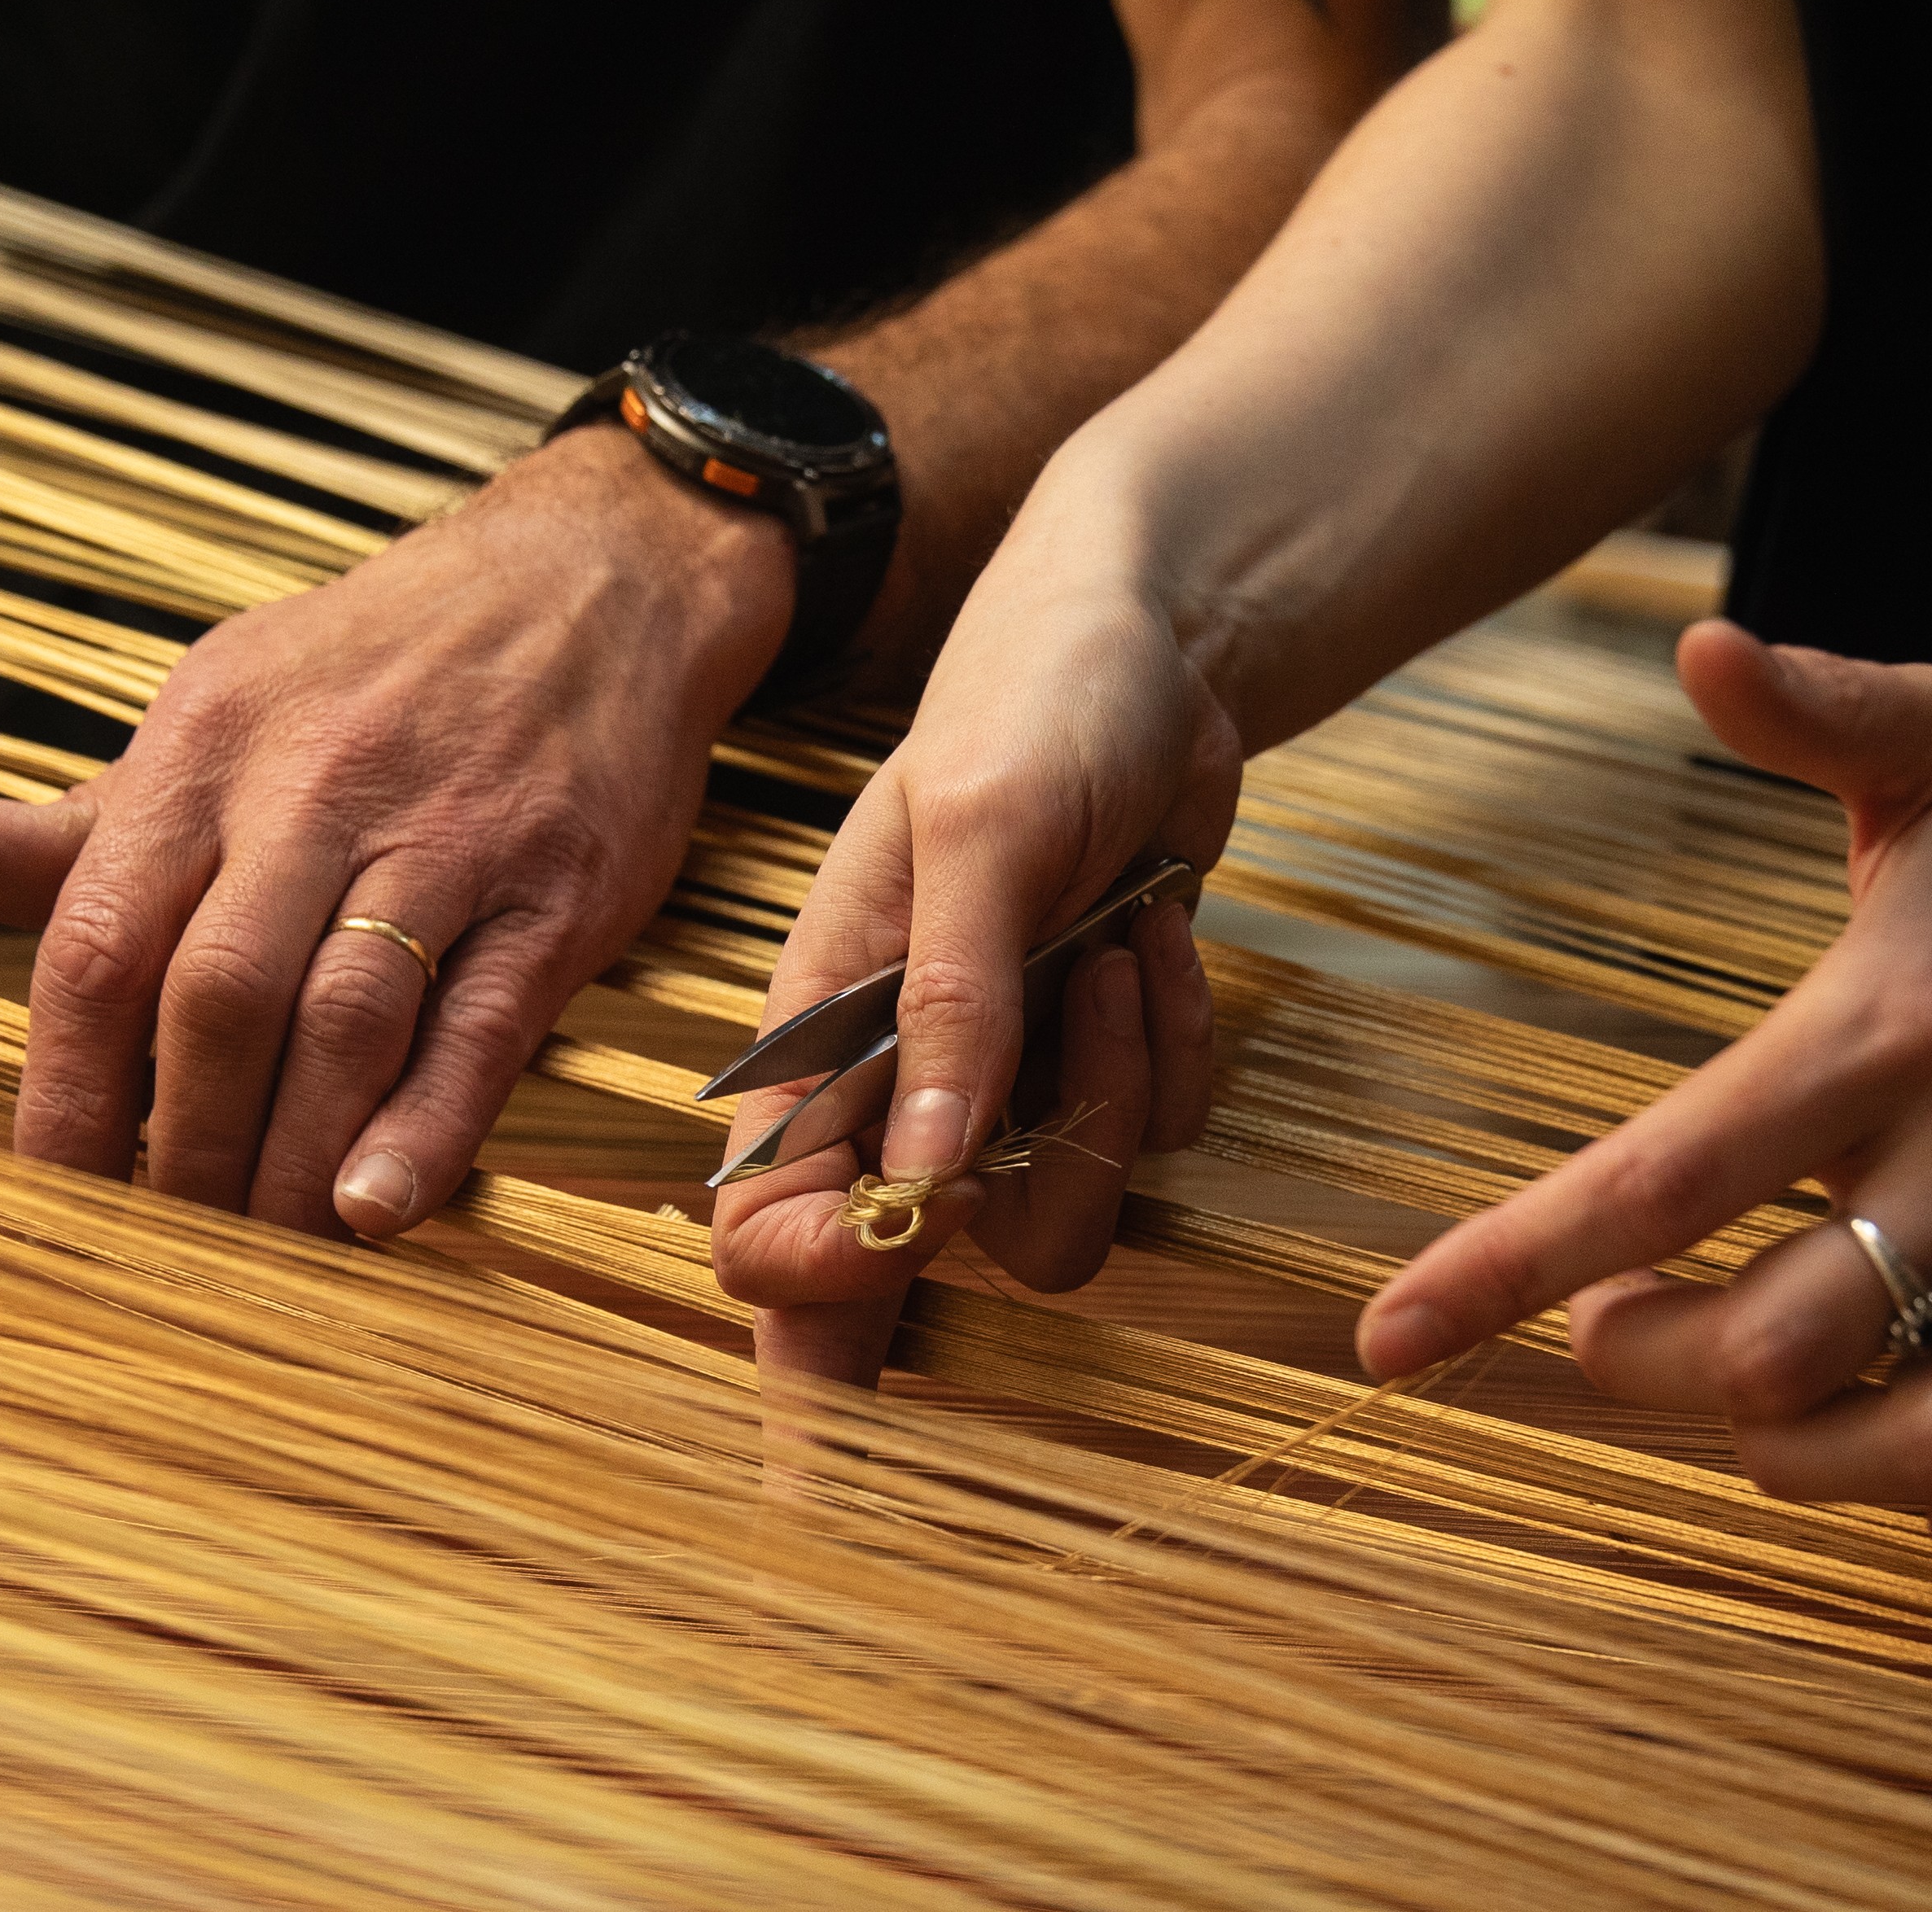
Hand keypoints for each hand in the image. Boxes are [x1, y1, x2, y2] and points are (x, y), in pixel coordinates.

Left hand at [0, 432, 790, 1238]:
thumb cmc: (371, 675)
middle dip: (180, 1152)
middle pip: (215, 1001)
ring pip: (342, 1022)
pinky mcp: (556, 890)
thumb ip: (73, 824)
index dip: (66, 1094)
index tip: (51, 1201)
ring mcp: (445, 839)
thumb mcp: (212, 716)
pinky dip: (424, 1130)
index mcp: (203, 751)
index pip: (99, 946)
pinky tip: (375, 1209)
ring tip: (261, 1257)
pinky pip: (478, 1029)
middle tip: (165, 1253)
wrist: (588, 582)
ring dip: (290, 1161)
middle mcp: (315, 789)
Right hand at [708, 580, 1225, 1384]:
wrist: (1151, 654)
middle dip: (987, 1232)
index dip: (810, 1276)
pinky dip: (1170, 1052)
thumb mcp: (980, 832)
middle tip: (1025, 1155)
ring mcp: (1002, 1084)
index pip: (761, 1226)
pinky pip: (1147, 1143)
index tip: (905, 1228)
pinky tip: (1156, 938)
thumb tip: (923, 1182)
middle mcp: (900, 1085)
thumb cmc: (1030, 706)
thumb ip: (951, 1008)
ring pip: (1053, 1224)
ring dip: (1107, 1103)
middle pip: (903, 1271)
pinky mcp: (1096, 1066)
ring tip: (1113, 956)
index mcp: (816, 1038)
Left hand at [1357, 622, 1931, 1551]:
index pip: (1666, 1177)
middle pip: (1778, 1350)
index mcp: (1894, 1029)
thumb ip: (1814, 707)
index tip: (1394, 1338)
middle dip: (1649, 1366)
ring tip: (1750, 1407)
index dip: (1512, 1268)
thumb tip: (1703, 649)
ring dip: (1817, 1462)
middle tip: (1612, 1323)